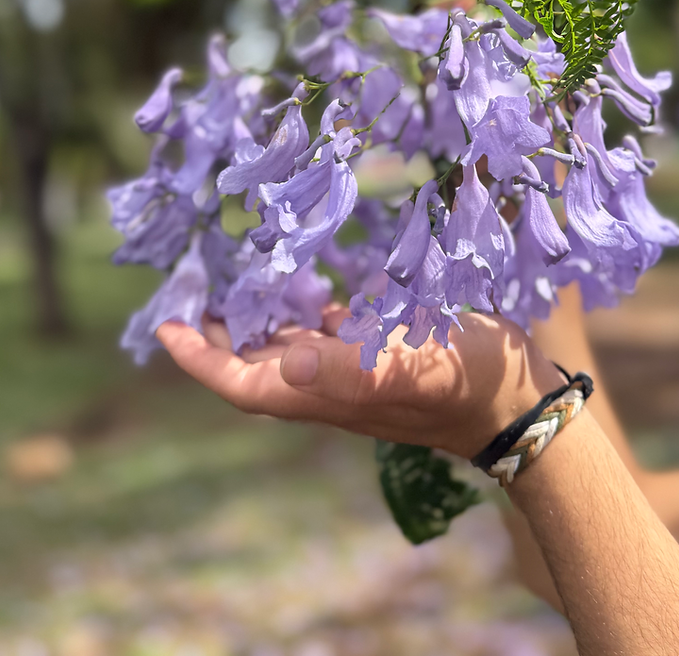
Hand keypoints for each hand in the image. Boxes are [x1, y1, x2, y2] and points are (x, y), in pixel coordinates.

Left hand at [156, 307, 563, 458]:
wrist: (513, 398)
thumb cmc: (459, 382)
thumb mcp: (405, 369)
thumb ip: (348, 367)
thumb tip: (286, 362)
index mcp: (322, 392)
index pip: (241, 382)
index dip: (200, 358)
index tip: (166, 327)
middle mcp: (328, 382)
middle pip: (255, 364)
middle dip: (220, 334)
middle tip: (191, 292)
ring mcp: (354, 367)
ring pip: (289, 346)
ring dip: (260, 318)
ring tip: (238, 279)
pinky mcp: (380, 349)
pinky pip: (328, 330)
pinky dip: (309, 308)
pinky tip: (308, 283)